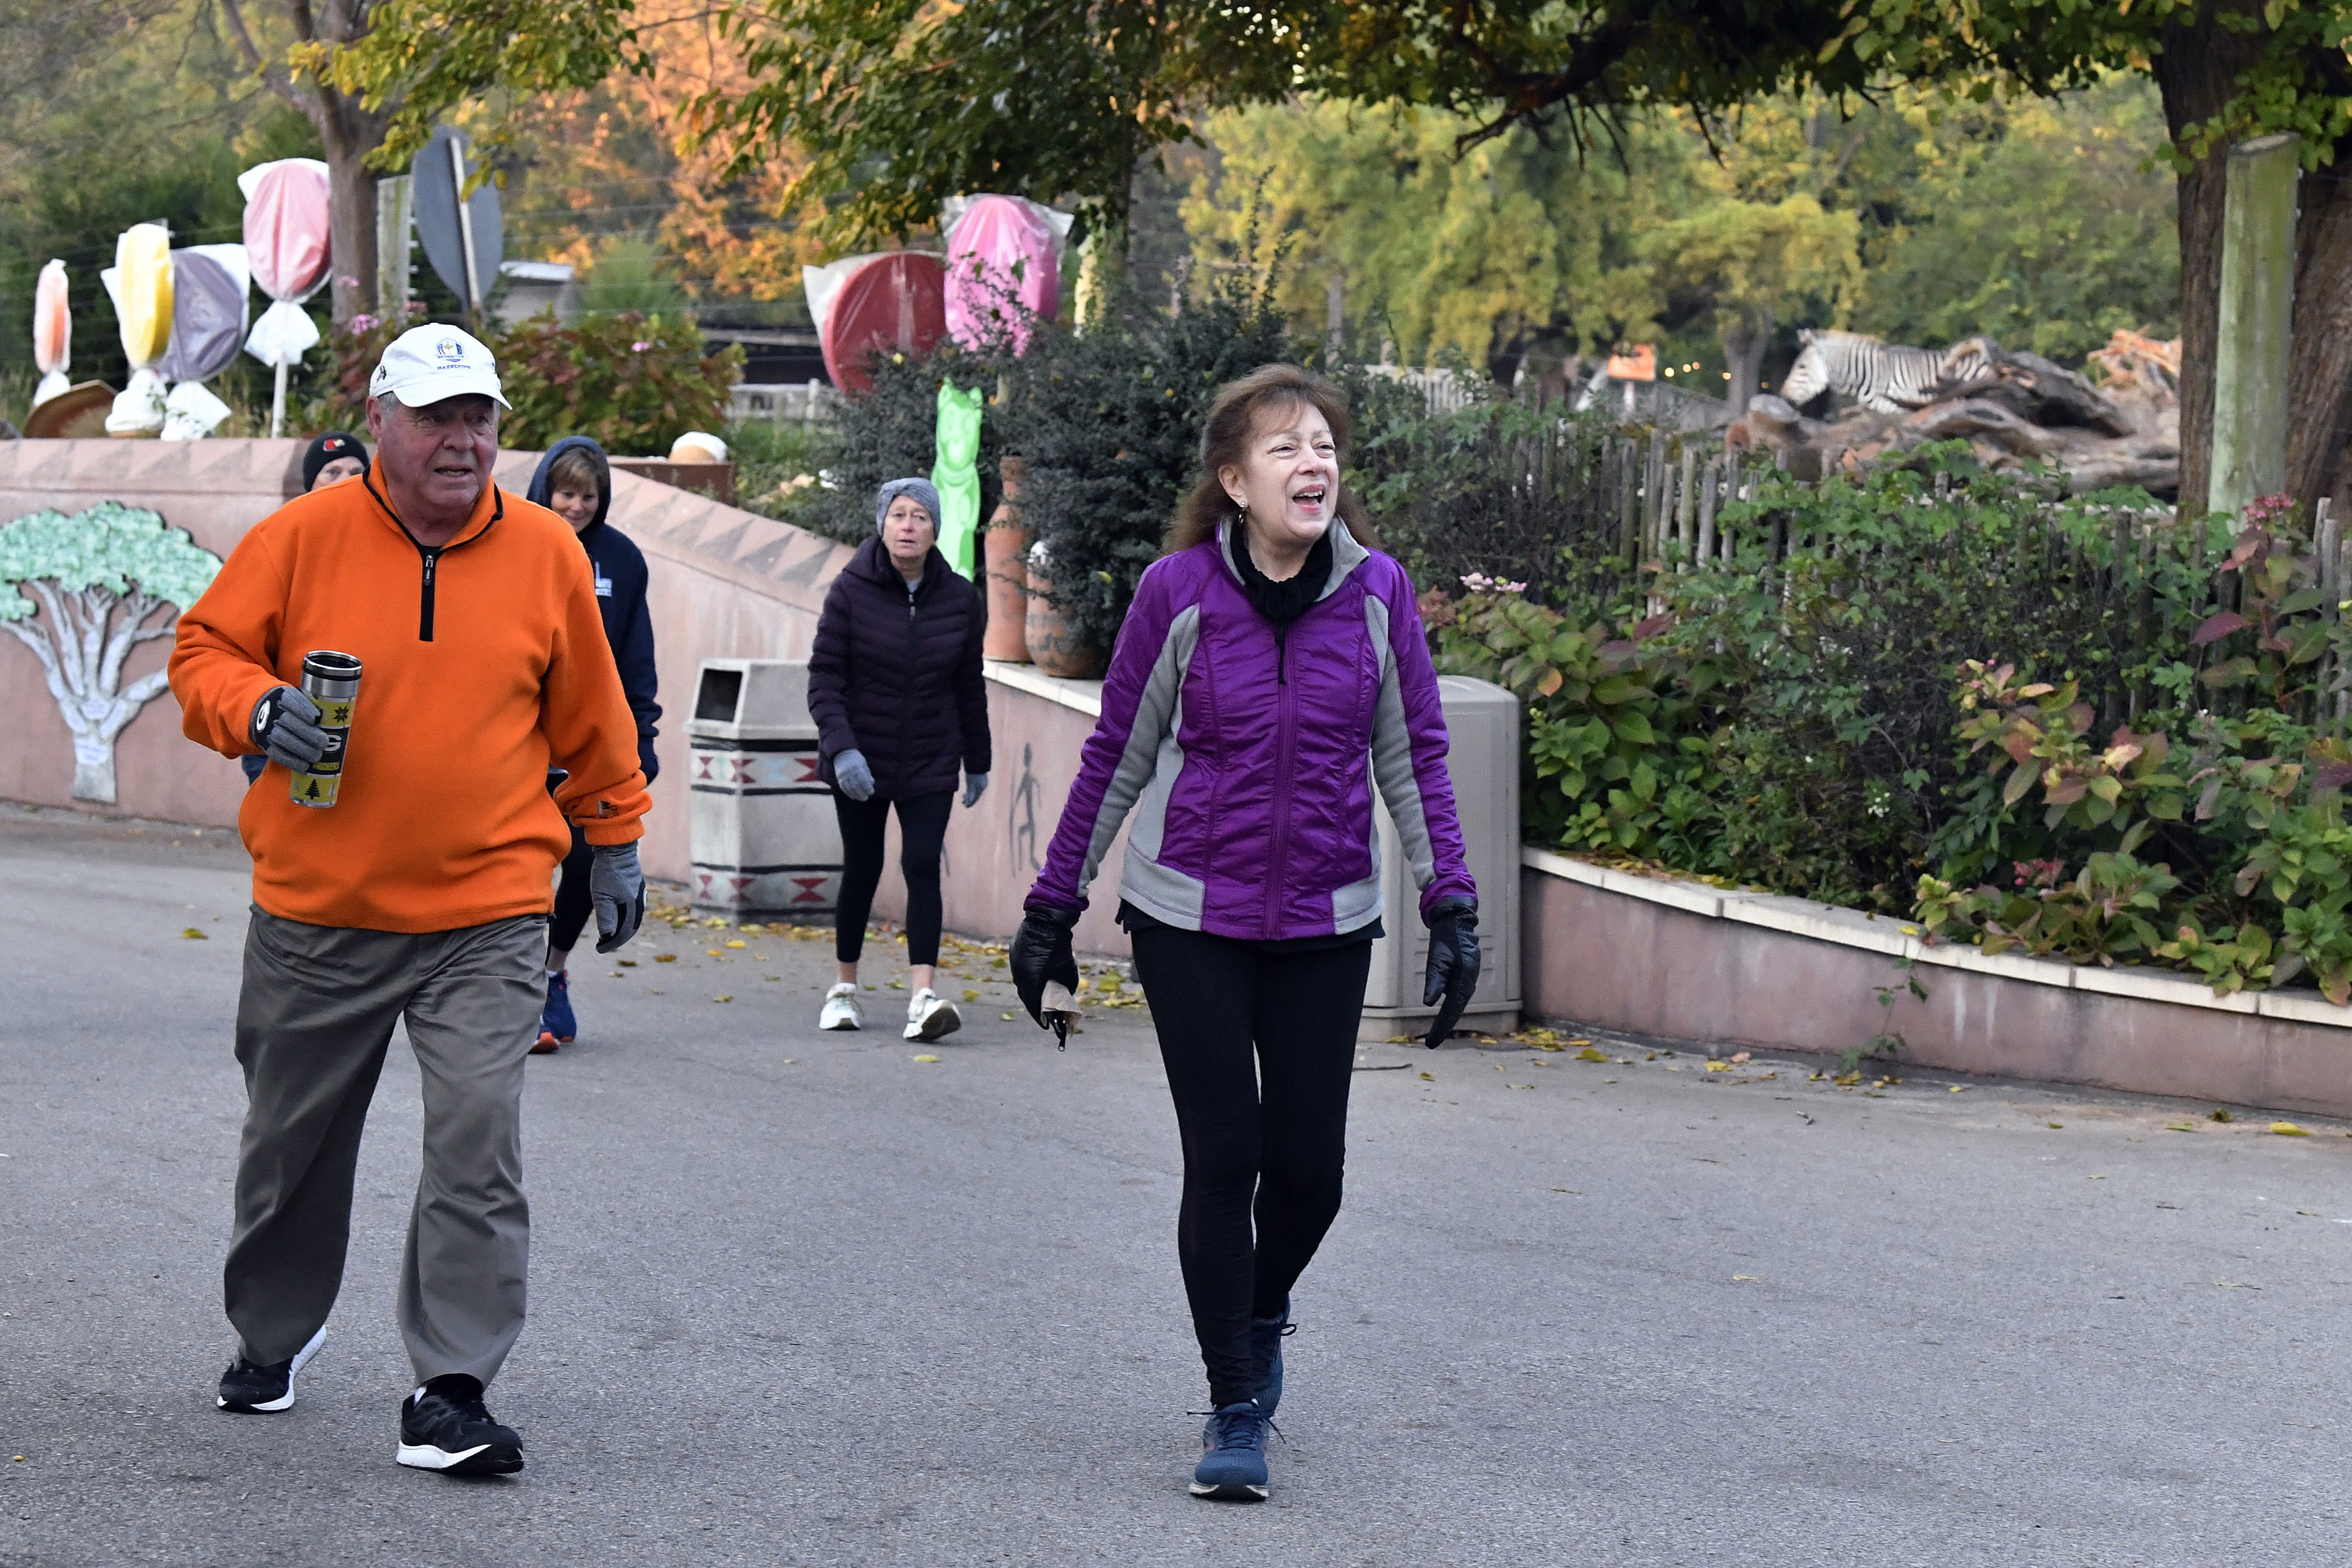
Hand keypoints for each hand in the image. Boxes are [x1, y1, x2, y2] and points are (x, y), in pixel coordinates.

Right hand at [249, 686, 327, 771]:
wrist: (262, 711)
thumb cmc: (291, 706)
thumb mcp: (298, 698)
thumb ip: (313, 704)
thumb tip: (336, 715)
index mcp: (282, 697)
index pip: (291, 700)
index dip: (303, 709)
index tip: (316, 718)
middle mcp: (273, 712)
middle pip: (288, 722)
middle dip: (307, 733)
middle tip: (323, 742)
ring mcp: (267, 729)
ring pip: (283, 738)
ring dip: (301, 749)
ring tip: (316, 756)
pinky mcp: (266, 744)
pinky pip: (277, 753)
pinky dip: (291, 761)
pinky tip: (304, 765)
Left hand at [590, 842, 645, 952]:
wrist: (617, 848)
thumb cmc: (607, 872)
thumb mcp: (601, 896)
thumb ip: (606, 917)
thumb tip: (608, 936)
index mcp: (632, 907)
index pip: (623, 933)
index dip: (611, 944)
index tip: (599, 948)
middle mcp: (639, 903)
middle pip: (630, 928)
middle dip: (617, 938)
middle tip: (603, 943)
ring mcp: (639, 895)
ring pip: (632, 919)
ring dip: (621, 928)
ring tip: (608, 933)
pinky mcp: (637, 888)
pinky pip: (632, 909)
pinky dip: (623, 917)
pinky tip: (615, 916)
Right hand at [833, 748, 874, 801]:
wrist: (841, 752)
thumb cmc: (855, 758)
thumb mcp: (863, 763)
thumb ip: (867, 773)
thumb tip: (872, 783)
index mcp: (857, 767)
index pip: (863, 780)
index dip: (867, 787)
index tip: (871, 792)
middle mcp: (849, 771)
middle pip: (855, 785)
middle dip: (861, 793)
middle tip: (866, 798)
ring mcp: (843, 775)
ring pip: (849, 788)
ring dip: (855, 795)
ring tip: (860, 799)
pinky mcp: (838, 777)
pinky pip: (843, 787)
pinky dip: (848, 793)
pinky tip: (853, 796)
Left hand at [961, 771, 988, 808]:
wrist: (975, 760)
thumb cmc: (972, 772)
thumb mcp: (970, 783)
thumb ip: (970, 792)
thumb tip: (969, 801)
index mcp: (982, 787)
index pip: (976, 797)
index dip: (970, 803)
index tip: (965, 806)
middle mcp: (982, 785)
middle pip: (975, 795)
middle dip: (968, 799)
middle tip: (962, 803)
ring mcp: (980, 782)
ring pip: (974, 791)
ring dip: (968, 795)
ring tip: (962, 797)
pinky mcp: (977, 778)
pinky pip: (974, 787)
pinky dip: (969, 791)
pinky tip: (965, 792)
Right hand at [1010, 905, 1080, 1042]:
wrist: (1047, 920)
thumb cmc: (1060, 945)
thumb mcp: (1067, 969)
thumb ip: (1065, 986)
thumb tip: (1065, 998)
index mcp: (1032, 978)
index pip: (1035, 1003)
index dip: (1041, 1017)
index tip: (1047, 1026)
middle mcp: (1020, 973)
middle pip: (1027, 996)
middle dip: (1036, 1008)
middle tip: (1045, 1016)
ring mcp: (1015, 964)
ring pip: (1022, 985)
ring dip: (1031, 994)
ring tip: (1040, 1001)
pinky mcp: (1014, 956)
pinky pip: (1020, 974)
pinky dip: (1028, 981)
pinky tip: (1035, 983)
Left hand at [1422, 897, 1480, 1047]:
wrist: (1457, 922)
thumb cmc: (1446, 937)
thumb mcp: (1437, 957)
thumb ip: (1434, 979)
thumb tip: (1429, 1003)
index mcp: (1465, 978)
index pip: (1453, 1008)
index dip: (1442, 1026)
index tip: (1432, 1042)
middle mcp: (1469, 982)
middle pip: (1456, 1010)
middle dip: (1444, 1027)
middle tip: (1431, 1044)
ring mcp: (1469, 980)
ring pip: (1457, 1005)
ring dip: (1448, 1019)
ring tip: (1436, 1035)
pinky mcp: (1465, 977)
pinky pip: (1457, 997)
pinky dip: (1450, 1008)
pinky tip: (1443, 1016)